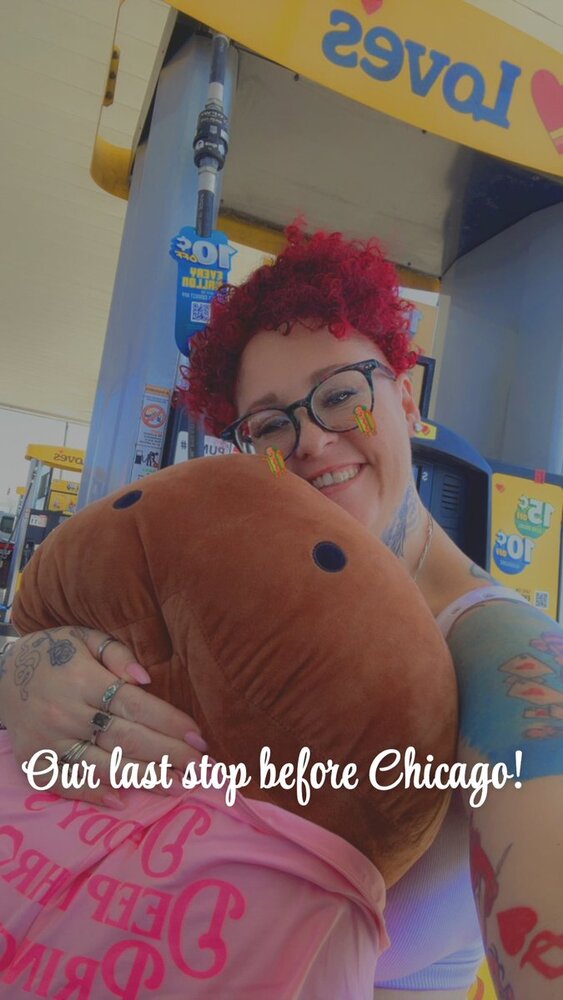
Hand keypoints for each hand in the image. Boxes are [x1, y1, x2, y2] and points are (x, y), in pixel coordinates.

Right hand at [0, 626, 205, 805]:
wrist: (1, 676)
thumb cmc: (53, 653)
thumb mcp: (83, 637)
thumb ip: (117, 653)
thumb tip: (146, 679)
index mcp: (83, 681)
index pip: (135, 705)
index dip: (169, 722)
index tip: (199, 738)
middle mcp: (66, 713)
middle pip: (126, 739)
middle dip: (168, 755)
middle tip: (201, 769)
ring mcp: (49, 741)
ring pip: (103, 764)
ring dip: (143, 779)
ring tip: (177, 787)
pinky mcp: (35, 761)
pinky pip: (66, 782)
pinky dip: (93, 793)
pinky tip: (122, 801)